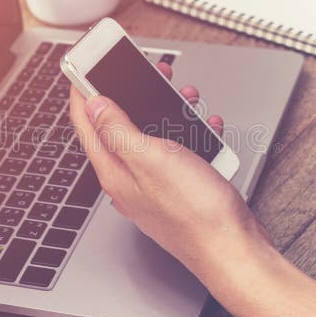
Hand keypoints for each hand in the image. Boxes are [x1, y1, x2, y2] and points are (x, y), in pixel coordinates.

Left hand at [69, 63, 270, 280]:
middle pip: (117, 126)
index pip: (85, 123)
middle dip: (130, 94)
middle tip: (143, 71)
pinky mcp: (176, 190)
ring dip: (165, 112)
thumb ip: (118, 129)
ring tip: (183, 96)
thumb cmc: (196, 213)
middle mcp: (128, 180)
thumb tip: (94, 104)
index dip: (82, 89)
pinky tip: (203, 129)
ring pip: (150, 137)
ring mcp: (152, 186)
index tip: (83, 66)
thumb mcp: (151, 158)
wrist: (233, 250)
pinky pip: (175, 152)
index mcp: (114, 171)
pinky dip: (187, 135)